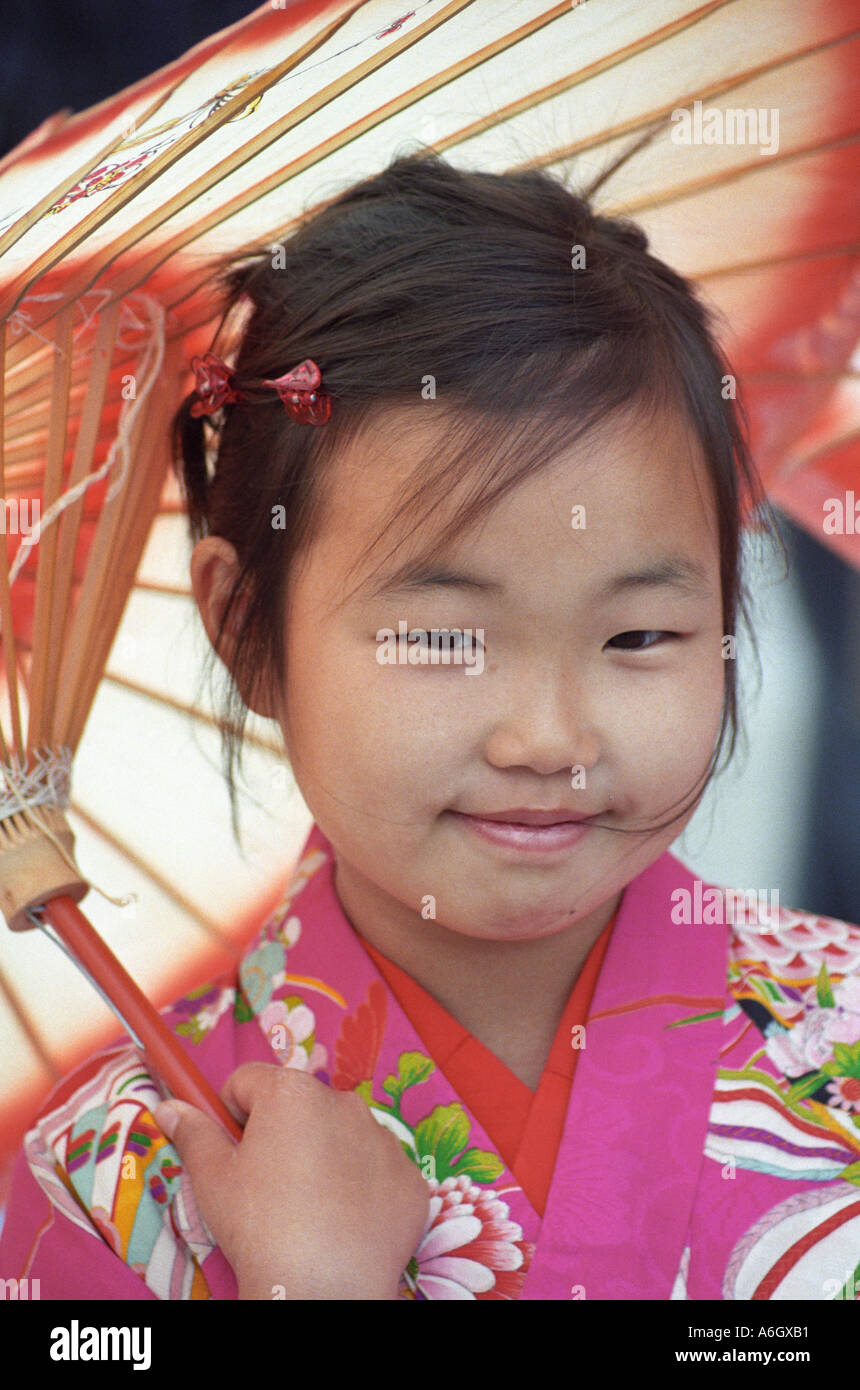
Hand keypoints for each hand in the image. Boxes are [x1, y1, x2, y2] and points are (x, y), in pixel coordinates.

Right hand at [154, 1062, 429, 1299]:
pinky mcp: (408, 1177)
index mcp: (290, 1092)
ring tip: (307, 1210)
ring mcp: (383, 1139)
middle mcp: (343, 1102)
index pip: (249, 1082)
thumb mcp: (212, 1180)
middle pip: (299, 1106)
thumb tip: (170, 1108)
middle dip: (282, 1135)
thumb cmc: (260, 1227)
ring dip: (324, 1158)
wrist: (324, 1288)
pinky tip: (343, 1224)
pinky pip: (377, 1170)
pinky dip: (361, 1189)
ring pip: (341, 1136)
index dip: (233, 1115)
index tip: (234, 1150)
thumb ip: (193, 1134)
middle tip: (268, 1186)